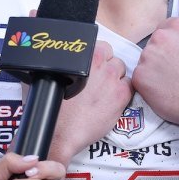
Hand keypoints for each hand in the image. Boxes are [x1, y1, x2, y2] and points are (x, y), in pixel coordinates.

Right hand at [48, 40, 132, 162]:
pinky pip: (129, 87)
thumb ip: (60, 61)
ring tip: (103, 91)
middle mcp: (102, 66)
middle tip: (98, 81)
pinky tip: (110, 100)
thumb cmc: (54, 107)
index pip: (103, 47)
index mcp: (86, 56)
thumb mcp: (49, 76)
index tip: (94, 67)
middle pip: (113, 59)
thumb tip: (58, 48)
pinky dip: (122, 92)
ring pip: (122, 71)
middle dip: (107, 68)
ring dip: (115, 79)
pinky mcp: (121, 96)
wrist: (61, 132)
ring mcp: (113, 81)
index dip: (99, 58)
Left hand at [132, 0, 178, 128]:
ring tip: (175, 80)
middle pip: (156, 43)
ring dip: (157, 67)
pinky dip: (150, 83)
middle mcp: (158, 39)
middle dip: (166, 53)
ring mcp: (147, 59)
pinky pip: (140, 76)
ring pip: (147, 59)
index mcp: (176, 26)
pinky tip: (166, 89)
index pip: (167, 28)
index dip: (178, 43)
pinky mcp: (139, 78)